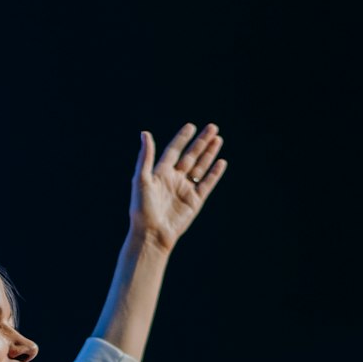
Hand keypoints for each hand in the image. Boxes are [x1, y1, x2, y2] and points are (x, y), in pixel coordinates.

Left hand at [130, 122, 226, 252]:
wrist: (151, 234)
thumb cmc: (142, 209)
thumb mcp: (141, 179)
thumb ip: (146, 156)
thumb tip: (145, 133)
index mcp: (160, 173)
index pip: (174, 151)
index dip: (182, 138)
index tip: (191, 127)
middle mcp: (174, 179)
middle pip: (191, 156)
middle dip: (201, 142)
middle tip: (212, 127)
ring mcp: (185, 190)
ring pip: (200, 167)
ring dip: (209, 153)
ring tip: (218, 139)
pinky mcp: (194, 201)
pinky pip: (207, 184)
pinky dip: (214, 173)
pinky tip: (221, 161)